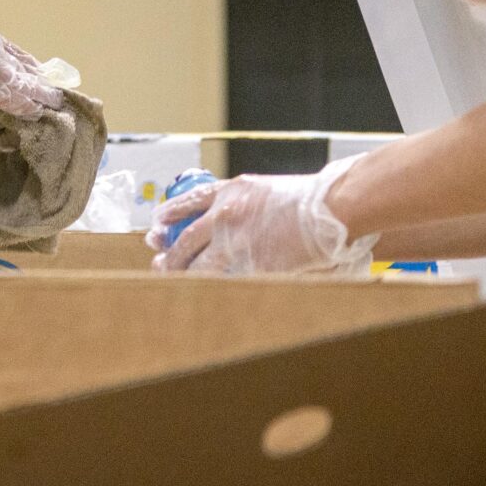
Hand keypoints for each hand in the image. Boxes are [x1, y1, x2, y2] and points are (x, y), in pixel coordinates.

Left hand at [148, 160, 377, 275]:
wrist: (328, 211)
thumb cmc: (304, 200)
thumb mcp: (262, 190)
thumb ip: (239, 203)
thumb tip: (219, 218)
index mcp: (229, 192)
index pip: (188, 202)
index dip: (169, 214)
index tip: (157, 223)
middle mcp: (225, 216)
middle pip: (185, 239)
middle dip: (169, 254)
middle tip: (158, 262)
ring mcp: (237, 243)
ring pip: (199, 266)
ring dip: (183, 276)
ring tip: (173, 282)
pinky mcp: (252, 266)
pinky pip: (228, 281)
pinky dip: (217, 289)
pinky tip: (208, 295)